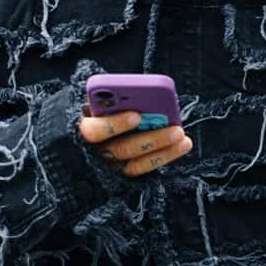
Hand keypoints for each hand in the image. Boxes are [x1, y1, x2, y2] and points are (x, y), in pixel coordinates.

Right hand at [79, 106, 193, 177]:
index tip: (136, 115)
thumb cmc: (94, 109)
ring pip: (135, 164)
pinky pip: (143, 168)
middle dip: (151, 139)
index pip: (93, 131)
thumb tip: (134, 92)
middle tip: (176, 129)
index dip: (115, 125)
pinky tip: (180, 146)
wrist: (85, 128)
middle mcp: (93, 152)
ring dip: (162, 151)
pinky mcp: (122, 173)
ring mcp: (108, 166)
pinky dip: (163, 157)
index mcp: (82, 129)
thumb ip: (108, 97)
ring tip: (183, 138)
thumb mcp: (95, 99)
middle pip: (122, 149)